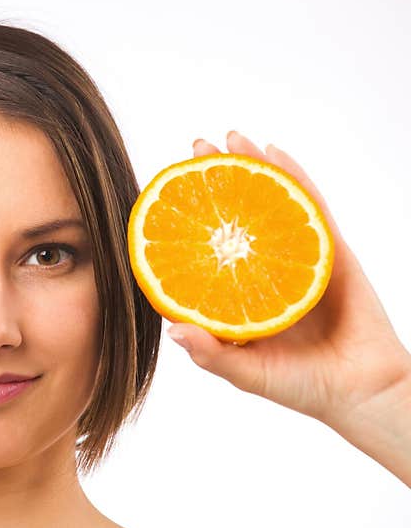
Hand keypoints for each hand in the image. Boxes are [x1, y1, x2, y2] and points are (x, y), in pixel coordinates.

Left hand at [167, 131, 410, 432]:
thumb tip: (172, 329)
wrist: (363, 391)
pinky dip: (294, 177)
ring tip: (231, 136)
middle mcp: (262, 270)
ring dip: (252, 166)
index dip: (188, 219)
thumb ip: (212, 354)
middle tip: (195, 147)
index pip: (206, 248)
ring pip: (270, 202)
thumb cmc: (302, 387)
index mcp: (237, 294)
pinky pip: (310, 207)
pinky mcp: (330, 251)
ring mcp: (296, 256)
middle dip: (215, 179)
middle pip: (236, 215)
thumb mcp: (247, 373)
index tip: (163, 189)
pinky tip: (276, 153)